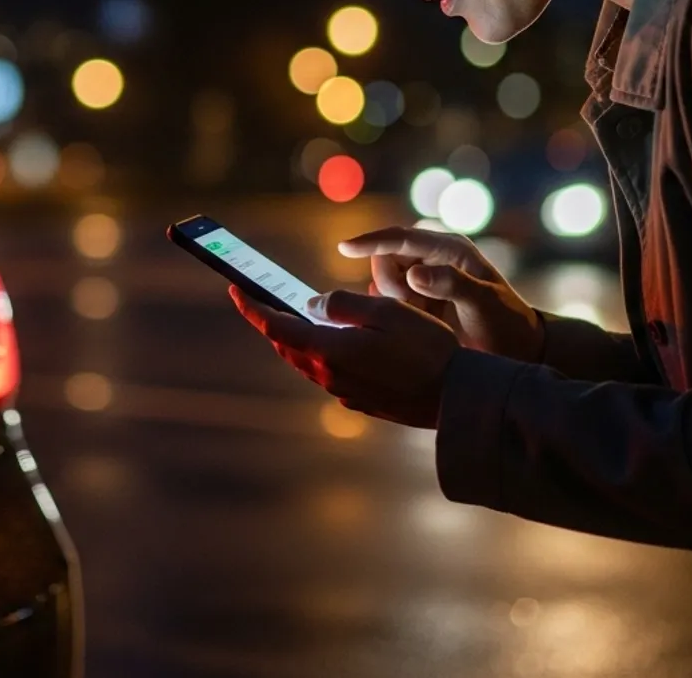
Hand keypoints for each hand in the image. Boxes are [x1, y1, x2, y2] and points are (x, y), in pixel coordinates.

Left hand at [230, 285, 458, 428]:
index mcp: (329, 350)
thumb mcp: (385, 311)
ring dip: (298, 339)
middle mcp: (329, 375)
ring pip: (307, 362)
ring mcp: (344, 391)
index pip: (277, 327)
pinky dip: (322, 354)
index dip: (252, 308)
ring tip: (298, 316)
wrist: (455, 397)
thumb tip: (312, 304)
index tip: (236, 291)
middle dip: (274, 322)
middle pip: (288, 346)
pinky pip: (329, 373)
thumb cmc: (426, 349)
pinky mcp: (360, 400)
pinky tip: (337, 342)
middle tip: (265, 300)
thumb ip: (342, 304)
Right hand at [337, 226, 542, 363]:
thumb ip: (450, 284)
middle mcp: (433, 260)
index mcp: (450, 249)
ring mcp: (424, 281)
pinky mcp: (418, 302)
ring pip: (385, 284)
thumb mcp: (484, 303)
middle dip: (391, 286)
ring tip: (426, 319)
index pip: (402, 238)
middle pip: (386, 261)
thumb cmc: (506, 323)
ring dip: (395, 304)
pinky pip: (390, 302)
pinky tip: (419, 325)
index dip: (372, 240)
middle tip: (415, 308)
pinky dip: (396, 314)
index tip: (344, 247)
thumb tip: (413, 274)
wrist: (517, 350)